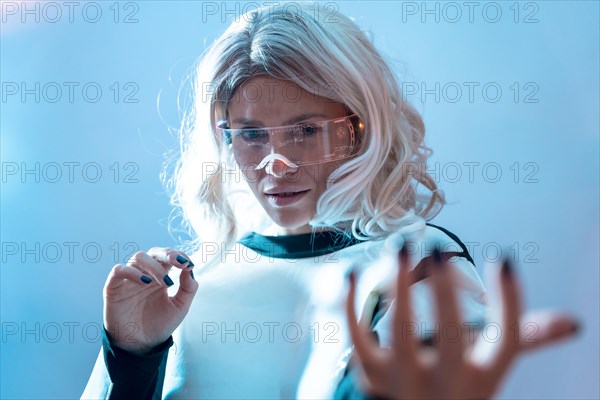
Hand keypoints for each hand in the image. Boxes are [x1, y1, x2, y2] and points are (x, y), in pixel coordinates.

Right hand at [103, 247, 197, 354]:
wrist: (142, 346)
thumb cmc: (160, 325)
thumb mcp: (180, 307)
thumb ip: (188, 288)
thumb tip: (190, 267)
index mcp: (160, 276)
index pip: (168, 257)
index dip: (179, 255)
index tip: (189, 264)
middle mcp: (145, 274)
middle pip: (154, 252)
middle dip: (168, 254)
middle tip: (180, 263)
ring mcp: (129, 279)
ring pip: (138, 257)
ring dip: (154, 266)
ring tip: (165, 282)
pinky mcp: (113, 288)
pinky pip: (118, 270)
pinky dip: (131, 271)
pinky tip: (145, 282)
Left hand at [345, 247, 578, 399]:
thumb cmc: (455, 375)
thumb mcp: (486, 360)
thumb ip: (520, 335)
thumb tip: (573, 323)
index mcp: (482, 377)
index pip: (505, 343)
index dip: (509, 302)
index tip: (502, 259)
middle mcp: (446, 385)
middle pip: (450, 339)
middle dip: (446, 293)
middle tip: (438, 249)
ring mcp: (405, 382)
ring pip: (401, 334)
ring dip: (400, 287)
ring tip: (402, 246)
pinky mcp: (371, 375)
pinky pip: (357, 337)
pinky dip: (353, 303)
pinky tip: (353, 270)